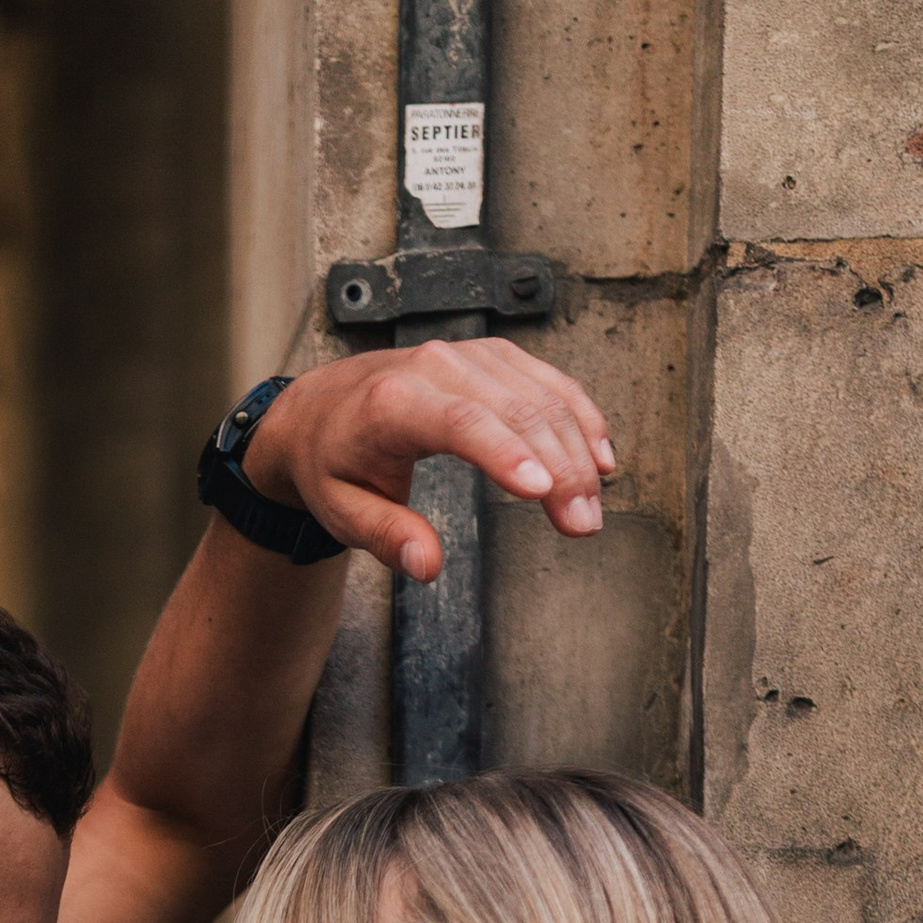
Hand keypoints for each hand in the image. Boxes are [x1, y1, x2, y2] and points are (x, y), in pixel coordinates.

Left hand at [249, 344, 617, 583]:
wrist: (322, 407)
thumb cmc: (333, 460)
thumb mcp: (340, 510)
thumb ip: (385, 536)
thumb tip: (426, 566)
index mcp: (392, 402)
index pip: (459, 422)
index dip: (506, 453)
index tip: (543, 491)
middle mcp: (434, 366)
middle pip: (514, 411)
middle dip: (559, 468)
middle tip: (583, 526)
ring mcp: (468, 356)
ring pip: (541, 395)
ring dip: (578, 450)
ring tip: (592, 507)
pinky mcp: (492, 357)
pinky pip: (547, 381)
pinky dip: (579, 416)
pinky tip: (600, 455)